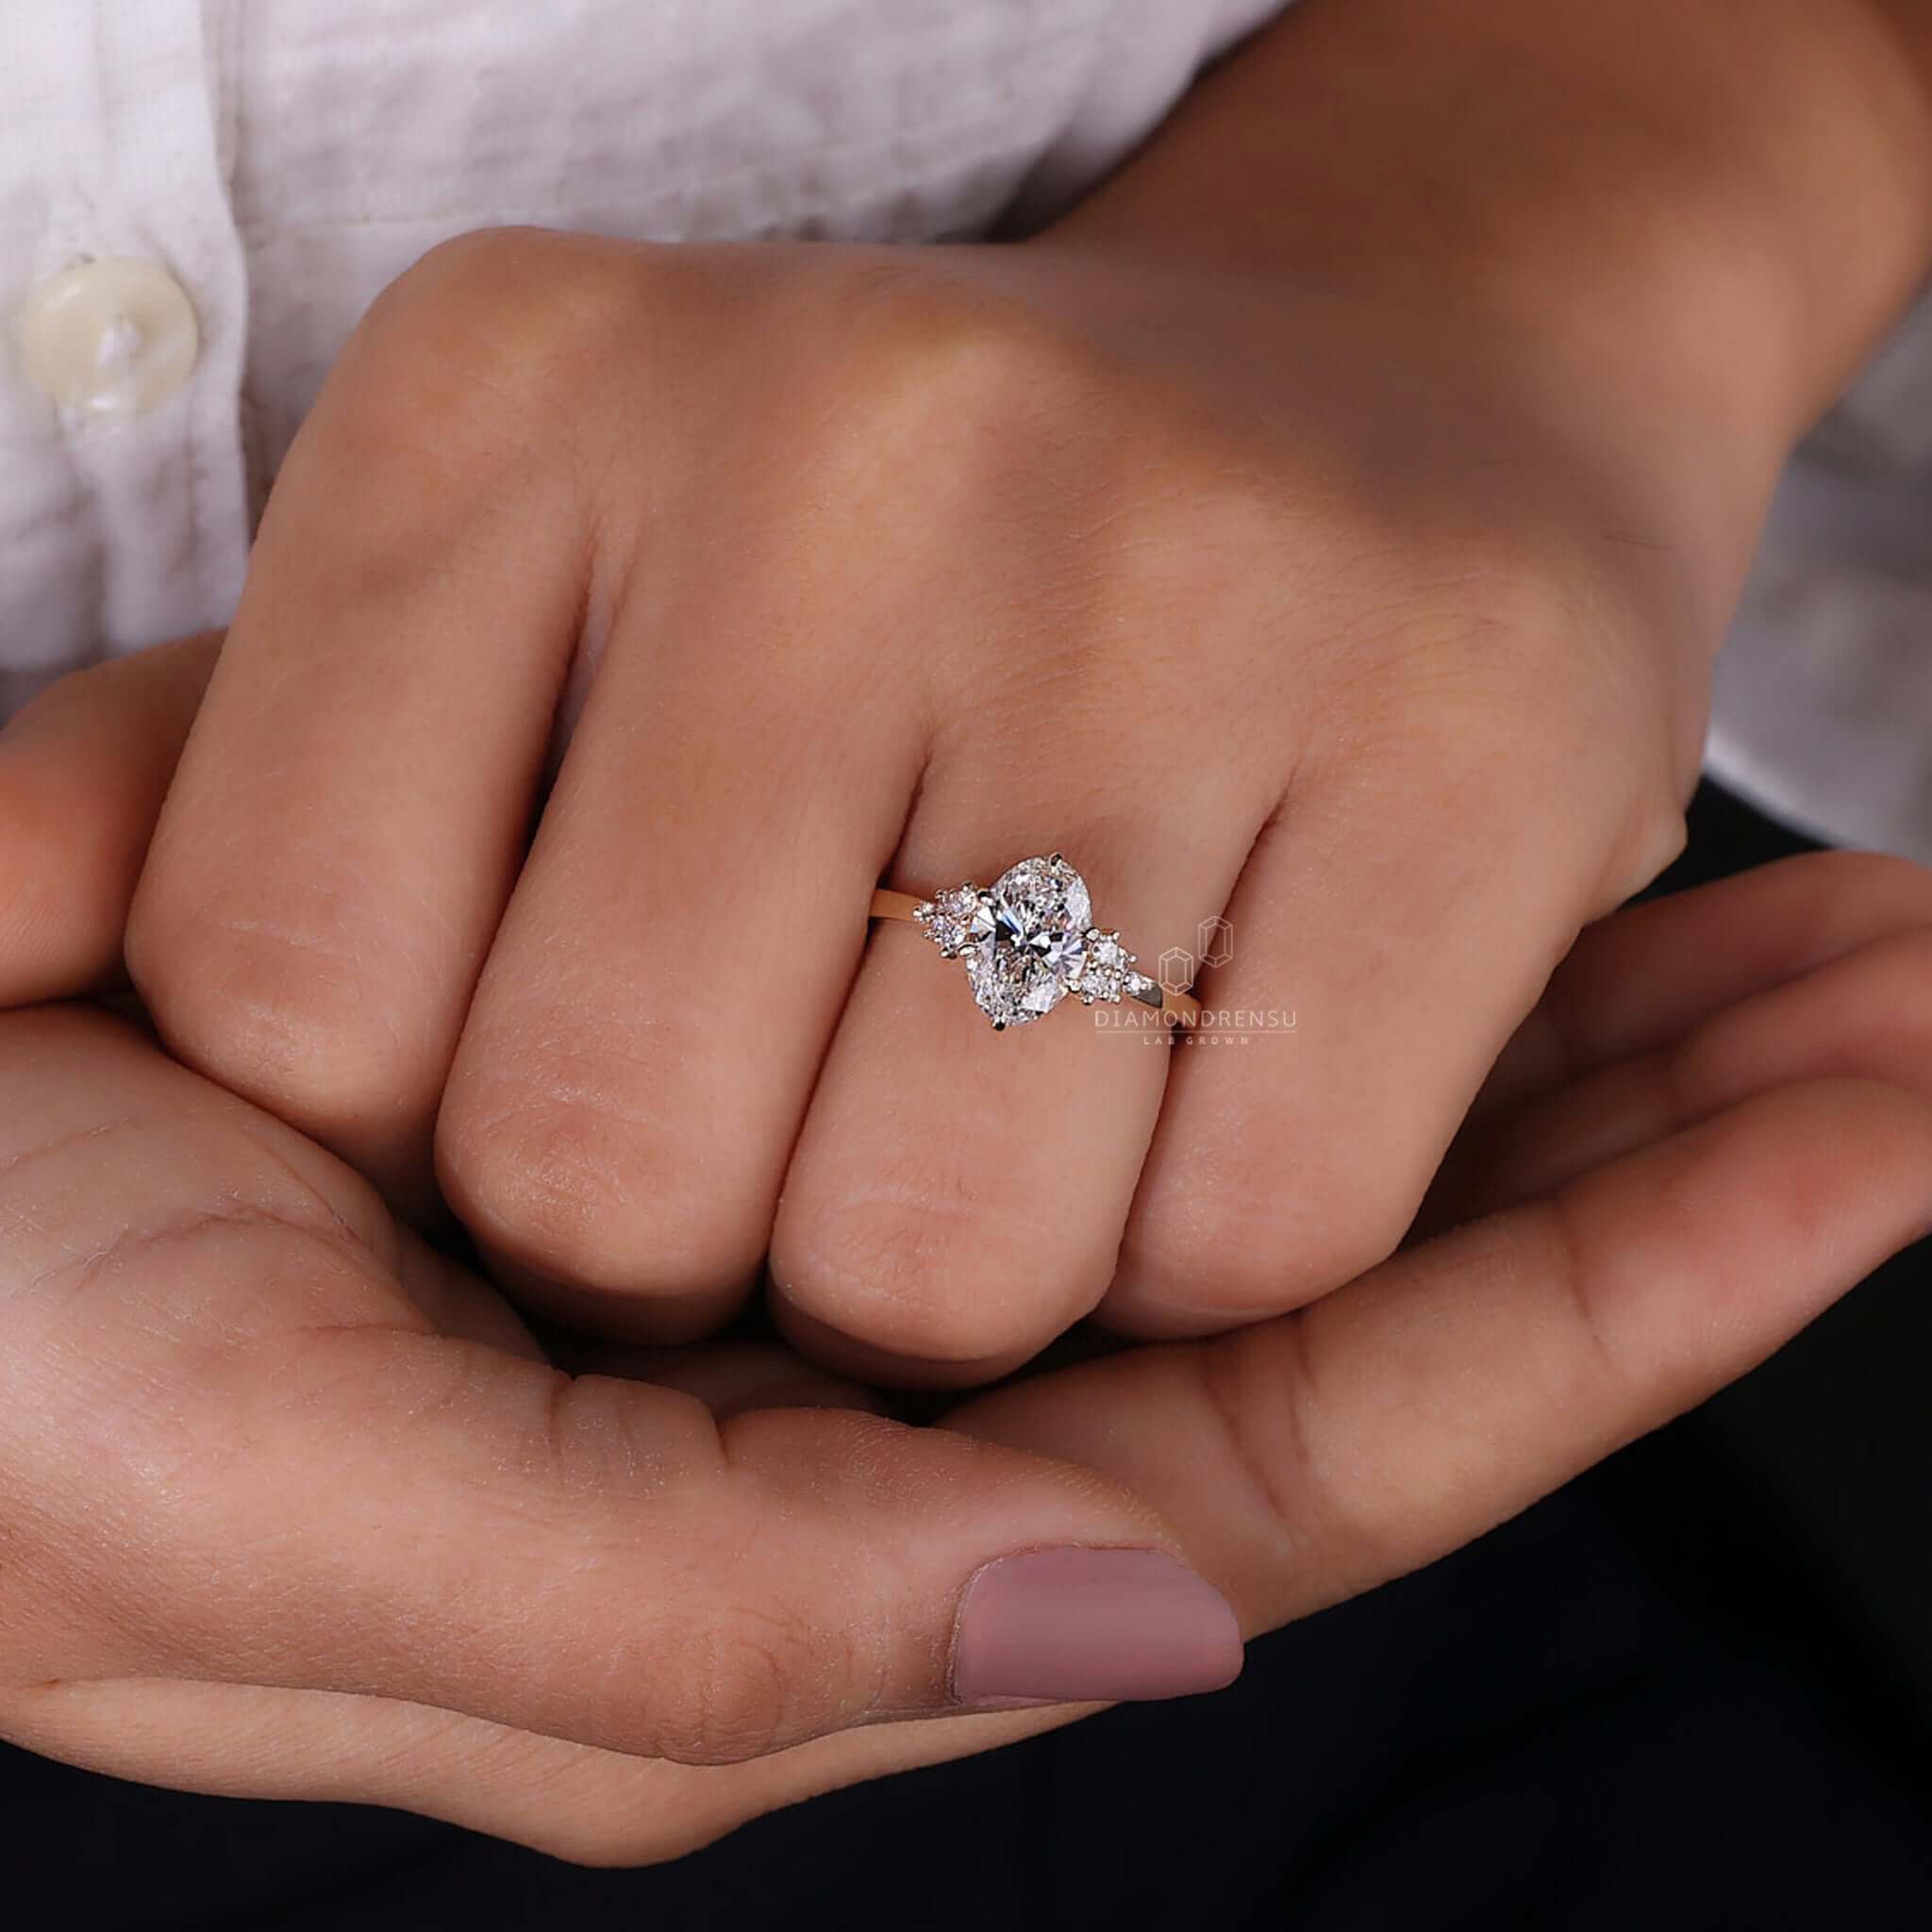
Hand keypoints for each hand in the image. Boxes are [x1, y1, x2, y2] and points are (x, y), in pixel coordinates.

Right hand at [3, 834, 1927, 1859]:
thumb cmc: (1, 1381)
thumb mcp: (293, 1530)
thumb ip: (704, 1622)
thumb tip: (1144, 1625)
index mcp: (821, 1559)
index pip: (1319, 1434)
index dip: (1614, 1296)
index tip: (1872, 1114)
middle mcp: (880, 1383)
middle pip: (1361, 1271)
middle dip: (1647, 1145)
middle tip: (1894, 975)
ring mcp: (850, 1188)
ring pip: (1278, 1108)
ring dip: (1543, 1013)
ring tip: (1808, 908)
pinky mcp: (780, 1019)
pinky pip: (1128, 976)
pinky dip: (1329, 914)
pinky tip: (1518, 849)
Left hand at [18, 215, 1762, 1384]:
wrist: (1404, 415)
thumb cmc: (917, 586)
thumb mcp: (512, 617)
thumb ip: (210, 800)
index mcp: (513, 391)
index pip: (284, 992)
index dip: (426, 1132)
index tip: (600, 1051)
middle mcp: (833, 431)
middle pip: (608, 1165)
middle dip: (710, 1248)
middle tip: (830, 1101)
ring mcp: (1169, 556)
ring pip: (936, 1251)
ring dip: (958, 1269)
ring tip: (1020, 1088)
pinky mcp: (1470, 723)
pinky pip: (1247, 1248)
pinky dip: (1206, 1250)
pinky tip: (1226, 1071)